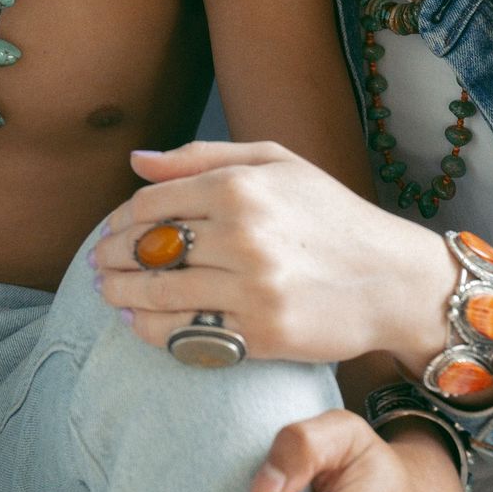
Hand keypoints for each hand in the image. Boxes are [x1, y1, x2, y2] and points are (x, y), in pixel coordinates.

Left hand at [91, 138, 453, 367]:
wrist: (392, 278)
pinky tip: (139, 323)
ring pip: (159, 293)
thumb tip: (136, 161)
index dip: (121, 219)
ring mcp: (251, 287)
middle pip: (146, 248)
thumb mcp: (277, 163)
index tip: (113, 231)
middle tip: (100, 265)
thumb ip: (202, 158)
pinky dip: (152, 330)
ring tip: (109, 295)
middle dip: (113, 258)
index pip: (150, 202)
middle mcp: (241, 235)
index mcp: (240, 187)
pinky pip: (187, 333)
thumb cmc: (331, 215)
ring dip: (122, 296)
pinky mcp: (261, 334)